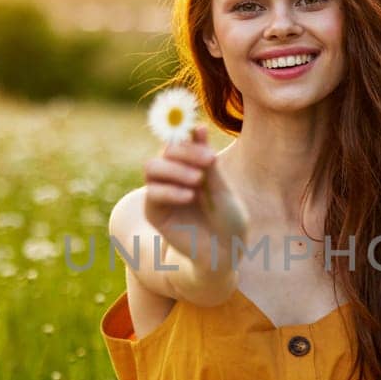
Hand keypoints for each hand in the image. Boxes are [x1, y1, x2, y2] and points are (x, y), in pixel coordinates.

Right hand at [142, 125, 249, 264]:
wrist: (225, 252)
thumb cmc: (228, 220)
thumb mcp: (221, 187)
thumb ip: (207, 161)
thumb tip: (198, 127)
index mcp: (191, 166)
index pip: (180, 141)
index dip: (189, 139)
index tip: (208, 144)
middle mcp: (173, 176)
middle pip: (164, 150)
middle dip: (185, 152)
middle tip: (208, 161)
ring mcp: (161, 193)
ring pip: (152, 167)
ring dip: (175, 169)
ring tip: (198, 181)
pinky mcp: (154, 212)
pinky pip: (153, 193)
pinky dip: (170, 191)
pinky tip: (189, 196)